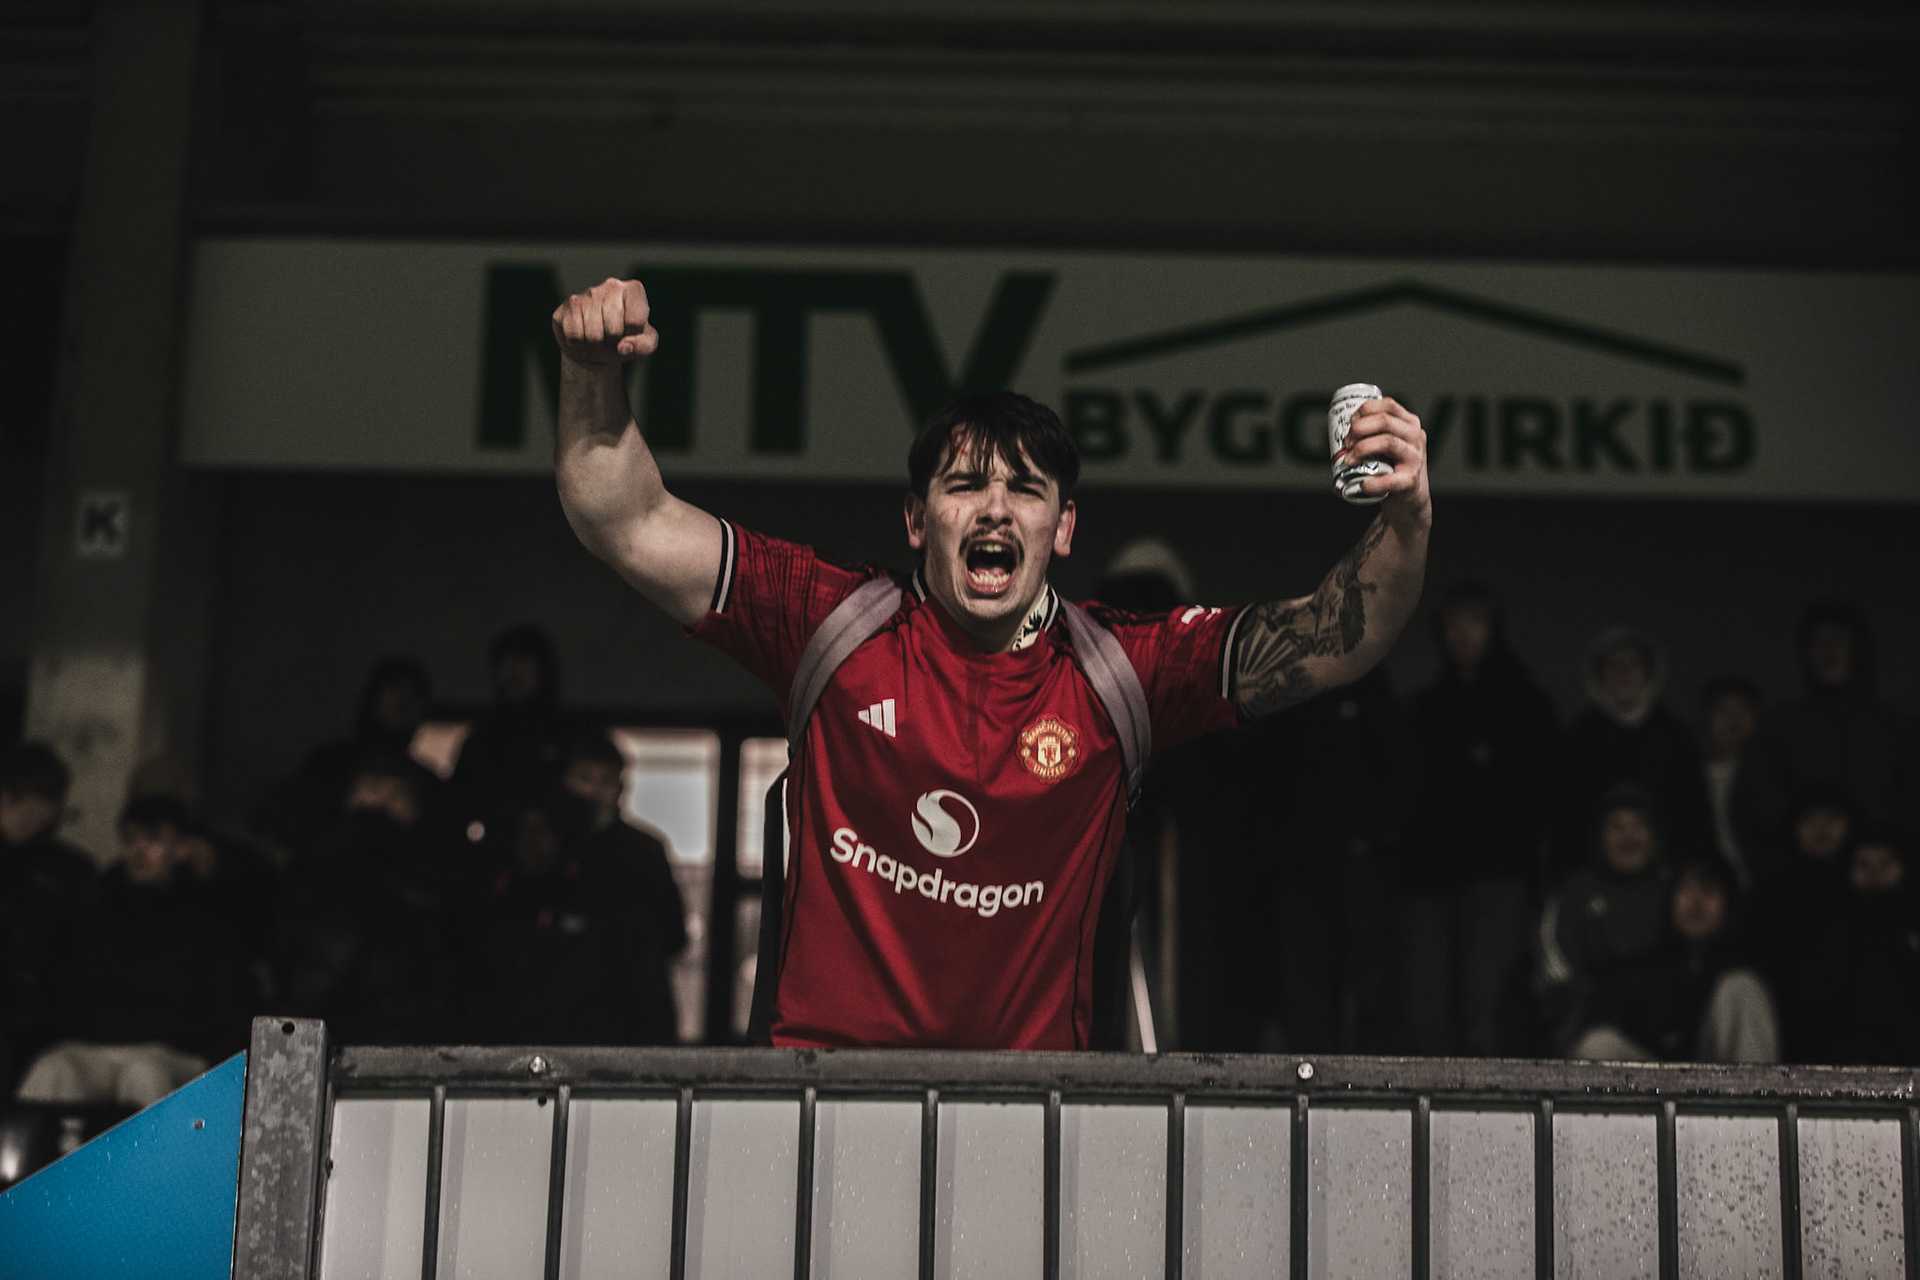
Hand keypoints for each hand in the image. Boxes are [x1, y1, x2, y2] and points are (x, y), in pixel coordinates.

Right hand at [551, 277, 659, 364]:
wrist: (595, 347)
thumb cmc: (623, 340)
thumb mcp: (644, 344)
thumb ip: (645, 345)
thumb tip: (624, 346)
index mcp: (633, 290)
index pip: (635, 321)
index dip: (632, 334)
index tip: (629, 330)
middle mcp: (611, 285)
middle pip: (614, 329)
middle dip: (613, 339)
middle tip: (610, 334)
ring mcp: (587, 294)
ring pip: (594, 335)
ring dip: (596, 342)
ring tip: (597, 334)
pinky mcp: (568, 305)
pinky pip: (575, 336)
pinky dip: (578, 343)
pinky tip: (582, 333)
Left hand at [1342, 397, 1429, 520]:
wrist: (1408, 499)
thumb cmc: (1391, 468)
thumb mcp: (1387, 444)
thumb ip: (1371, 433)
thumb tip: (1339, 433)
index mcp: (1409, 423)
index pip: (1386, 405)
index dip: (1363, 412)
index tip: (1350, 426)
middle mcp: (1415, 436)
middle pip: (1384, 420)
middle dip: (1358, 430)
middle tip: (1347, 445)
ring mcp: (1415, 458)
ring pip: (1387, 442)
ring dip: (1362, 449)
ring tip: (1349, 461)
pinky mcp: (1411, 481)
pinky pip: (1391, 479)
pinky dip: (1373, 483)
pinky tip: (1364, 485)